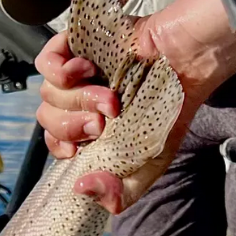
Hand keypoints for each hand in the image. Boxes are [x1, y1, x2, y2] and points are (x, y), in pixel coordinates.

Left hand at [35, 0, 235, 213]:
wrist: (189, 61)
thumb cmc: (172, 108)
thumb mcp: (151, 163)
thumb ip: (122, 191)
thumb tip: (82, 189)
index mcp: (91, 127)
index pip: (54, 140)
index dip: (59, 146)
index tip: (78, 149)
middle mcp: (80, 100)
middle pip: (48, 119)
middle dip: (74, 126)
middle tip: (104, 121)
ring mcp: (77, 72)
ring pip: (48, 93)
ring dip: (78, 99)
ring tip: (111, 96)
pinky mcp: (78, 44)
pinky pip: (46, 61)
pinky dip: (60, 71)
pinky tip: (87, 71)